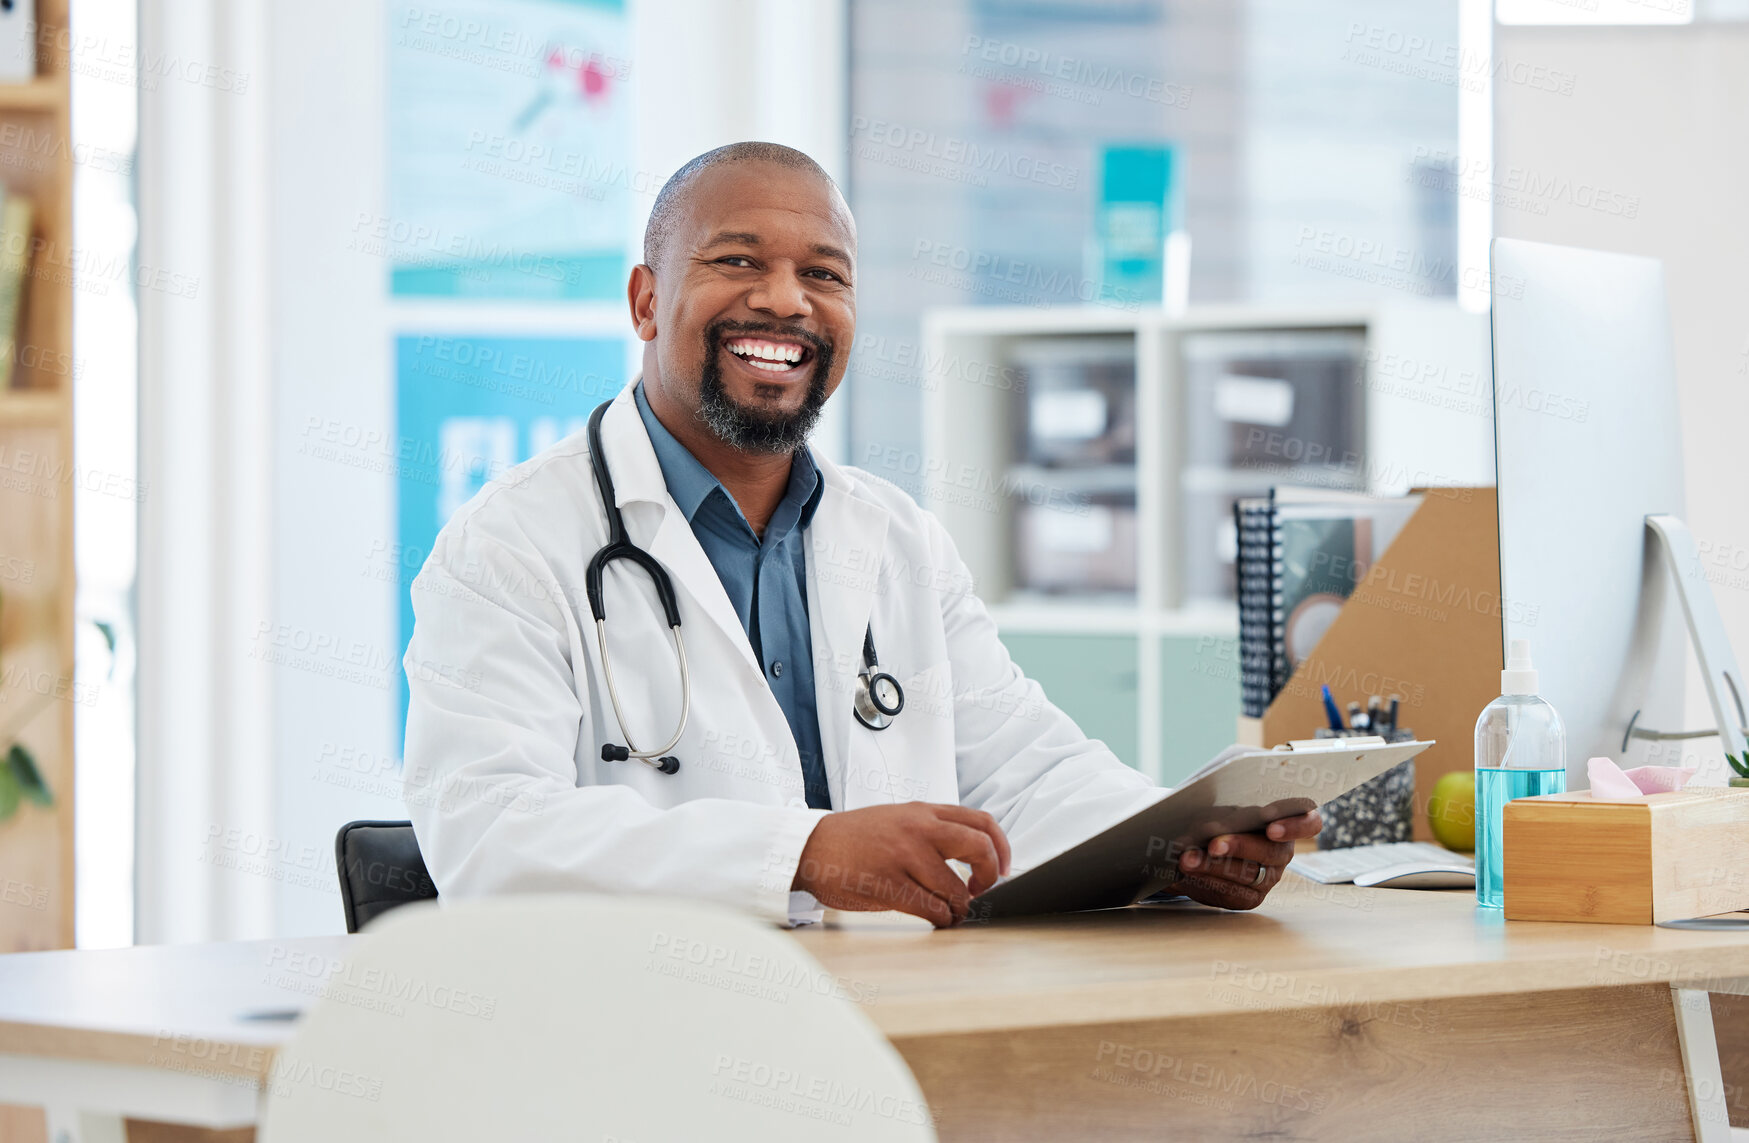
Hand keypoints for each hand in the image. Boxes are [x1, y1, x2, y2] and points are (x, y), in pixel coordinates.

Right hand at [792, 802, 1011, 927]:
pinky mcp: (887, 884)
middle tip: (982, 890)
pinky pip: (931, 909)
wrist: (811, 847)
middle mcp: (918, 828)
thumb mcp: (898, 818)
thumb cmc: (855, 838)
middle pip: (980, 848)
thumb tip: (974, 853)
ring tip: (952, 912)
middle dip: (991, 876)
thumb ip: (933, 828)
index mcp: (923, 811)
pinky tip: (936, 919)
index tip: (1004, 868)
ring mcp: (903, 856)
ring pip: (956, 888)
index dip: (1002, 848)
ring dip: (960, 908)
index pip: (982, 822)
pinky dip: (941, 919)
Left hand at [1174, 809, 1321, 909]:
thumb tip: (1209, 792)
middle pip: (1270, 853)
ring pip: (1246, 875)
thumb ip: (1230, 798)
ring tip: (1187, 859)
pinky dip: (1204, 882)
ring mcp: (1267, 878)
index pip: (1309, 823)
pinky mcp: (1247, 897)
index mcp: (1287, 822)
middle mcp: (1282, 853)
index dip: (1295, 826)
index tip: (1271, 827)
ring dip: (1213, 867)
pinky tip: (1184, 874)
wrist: (1198, 838)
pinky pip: (1229, 894)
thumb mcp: (1225, 800)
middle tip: (1213, 844)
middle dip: (1240, 847)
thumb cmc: (1218, 812)